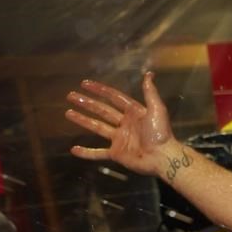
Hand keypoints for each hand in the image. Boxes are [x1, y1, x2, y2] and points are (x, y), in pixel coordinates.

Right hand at [64, 72, 181, 178]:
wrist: (163, 157)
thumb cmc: (160, 133)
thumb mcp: (157, 109)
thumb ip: (150, 92)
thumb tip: (149, 73)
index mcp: (134, 113)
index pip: (114, 98)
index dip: (100, 90)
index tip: (85, 83)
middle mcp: (125, 124)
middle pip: (102, 111)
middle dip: (87, 103)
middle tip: (71, 95)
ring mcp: (120, 139)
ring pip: (97, 128)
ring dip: (83, 120)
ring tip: (68, 113)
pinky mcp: (117, 154)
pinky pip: (98, 154)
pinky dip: (86, 153)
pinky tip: (74, 149)